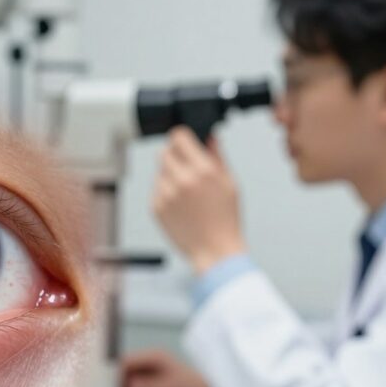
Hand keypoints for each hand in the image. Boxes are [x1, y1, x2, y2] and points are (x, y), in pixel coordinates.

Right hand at [120, 349, 213, 386]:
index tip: (105, 382)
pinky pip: (136, 383)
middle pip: (126, 367)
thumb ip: (146, 386)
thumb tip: (128, 385)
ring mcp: (152, 370)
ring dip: (123, 385)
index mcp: (155, 356)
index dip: (115, 370)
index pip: (127, 360)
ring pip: (129, 375)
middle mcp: (151, 360)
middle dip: (117, 378)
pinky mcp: (153, 380)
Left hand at [152, 126, 247, 273]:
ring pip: (160, 171)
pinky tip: (181, 204)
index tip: (185, 142)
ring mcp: (166, 194)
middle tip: (187, 167)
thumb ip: (217, 155)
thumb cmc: (226, 219)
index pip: (178, 136)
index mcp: (202, 170)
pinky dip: (165, 191)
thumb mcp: (229, 182)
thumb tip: (209, 135)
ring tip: (187, 191)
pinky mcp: (156, 206)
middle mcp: (181, 179)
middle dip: (175, 155)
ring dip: (170, 174)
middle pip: (164, 151)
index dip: (182, 138)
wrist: (215, 251)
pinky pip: (156, 189)